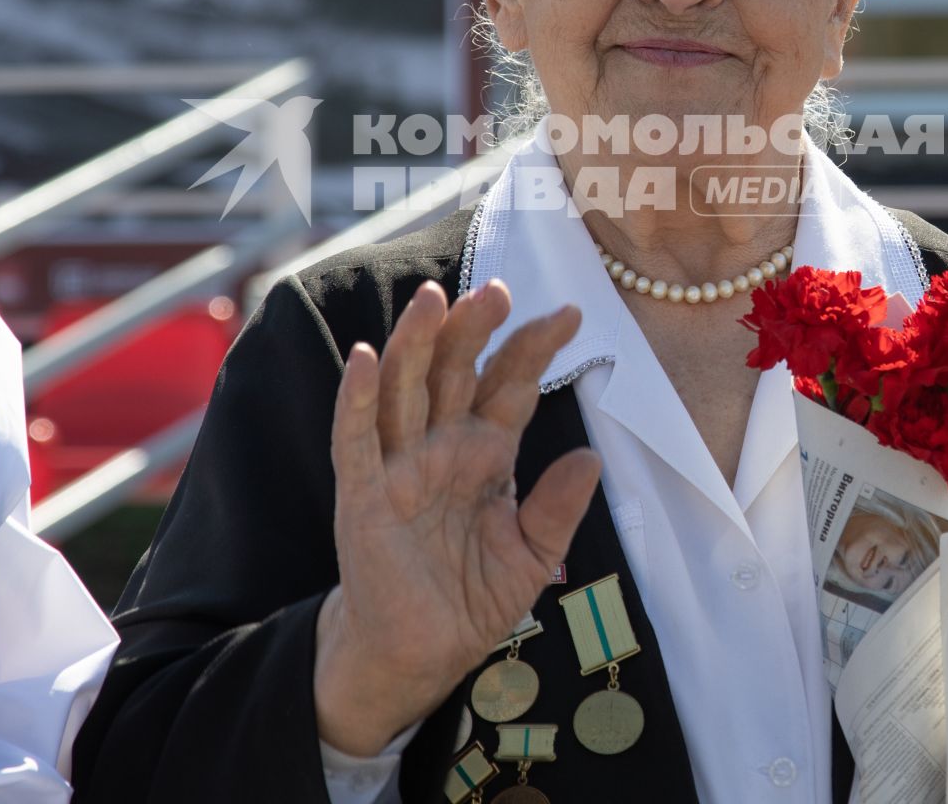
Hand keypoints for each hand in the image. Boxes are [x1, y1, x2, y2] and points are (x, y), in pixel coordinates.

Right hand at [313, 279, 601, 756]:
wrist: (418, 655)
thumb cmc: (469, 598)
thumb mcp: (531, 556)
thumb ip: (557, 508)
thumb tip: (591, 456)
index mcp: (484, 454)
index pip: (509, 387)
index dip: (534, 350)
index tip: (572, 315)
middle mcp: (441, 447)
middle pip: (456, 372)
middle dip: (476, 330)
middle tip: (500, 290)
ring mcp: (398, 466)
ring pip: (405, 389)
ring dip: (416, 343)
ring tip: (434, 299)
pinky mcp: (362, 495)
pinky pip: (356, 439)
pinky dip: (357, 398)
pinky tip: (363, 357)